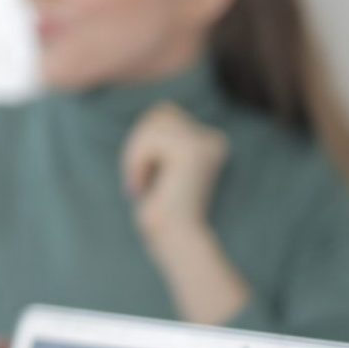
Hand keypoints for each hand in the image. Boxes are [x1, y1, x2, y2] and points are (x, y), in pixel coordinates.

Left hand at [122, 102, 227, 242]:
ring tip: (138, 184)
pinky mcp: (193, 151)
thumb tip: (161, 107)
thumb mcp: (160, 165)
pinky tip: (142, 187)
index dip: (144, 139)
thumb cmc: (161, 208)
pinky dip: (135, 161)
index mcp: (210, 142)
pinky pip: (149, 139)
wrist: (176, 240)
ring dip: (134, 155)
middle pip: (160, 112)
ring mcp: (206, 143)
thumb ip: (162, 138)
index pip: (165, 113)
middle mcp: (213, 140)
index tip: (144, 174)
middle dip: (139, 143)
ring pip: (152, 124)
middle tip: (137, 181)